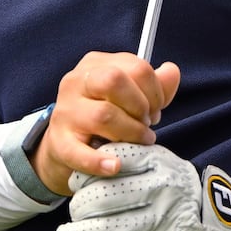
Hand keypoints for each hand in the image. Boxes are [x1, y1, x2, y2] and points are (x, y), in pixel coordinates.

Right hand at [34, 53, 180, 196]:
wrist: (66, 145)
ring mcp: (65, 112)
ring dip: (131, 132)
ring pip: (103, 115)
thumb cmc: (104, 115)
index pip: (135, 67)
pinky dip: (100, 162)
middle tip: (146, 123)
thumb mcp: (129, 94)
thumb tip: (171, 71)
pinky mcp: (59, 142)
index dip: (155, 91)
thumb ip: (155, 84)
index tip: (156, 109)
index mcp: (96, 64)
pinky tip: (115, 166)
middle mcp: (76, 81)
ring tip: (139, 142)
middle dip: (140, 105)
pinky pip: (79, 152)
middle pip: (114, 80)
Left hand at [55, 142, 230, 230]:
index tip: (76, 183)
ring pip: (106, 230)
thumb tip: (85, 174)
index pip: (109, 162)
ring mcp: (162, 222)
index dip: (85, 174)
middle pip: (103, 197)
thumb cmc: (189, 197)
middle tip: (73, 214)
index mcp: (158, 162)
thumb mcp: (166, 168)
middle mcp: (160, 190)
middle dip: (78, 208)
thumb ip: (132, 166)